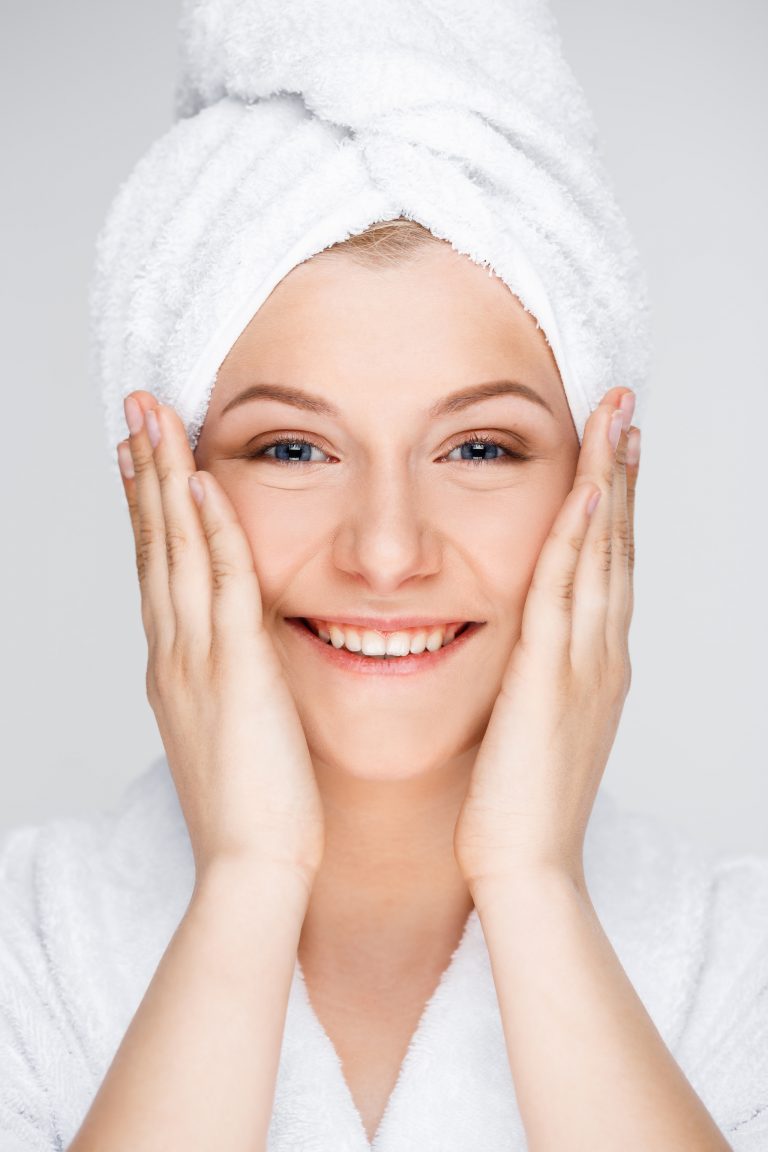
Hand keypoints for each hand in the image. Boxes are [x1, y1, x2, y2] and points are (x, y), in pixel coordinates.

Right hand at [117, 392, 324, 892]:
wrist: (253, 868)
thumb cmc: (255, 810)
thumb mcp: (231, 734)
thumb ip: (231, 686)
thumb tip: (242, 660)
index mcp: (175, 669)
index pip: (156, 572)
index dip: (146, 513)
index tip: (141, 463)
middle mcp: (173, 654)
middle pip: (152, 546)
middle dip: (142, 475)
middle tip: (133, 413)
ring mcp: (196, 658)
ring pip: (174, 550)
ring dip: (163, 479)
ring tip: (152, 419)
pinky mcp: (234, 668)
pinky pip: (219, 581)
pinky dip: (208, 527)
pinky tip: (201, 481)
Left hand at [453, 387, 638, 890]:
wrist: (525, 867)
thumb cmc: (517, 803)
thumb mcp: (529, 724)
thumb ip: (531, 677)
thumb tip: (516, 648)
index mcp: (592, 663)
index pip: (607, 565)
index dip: (614, 502)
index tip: (614, 448)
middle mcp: (600, 654)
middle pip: (616, 546)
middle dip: (622, 473)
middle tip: (626, 410)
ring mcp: (584, 665)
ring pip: (602, 557)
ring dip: (609, 485)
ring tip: (616, 423)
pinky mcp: (552, 680)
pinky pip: (565, 596)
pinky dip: (579, 541)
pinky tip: (585, 493)